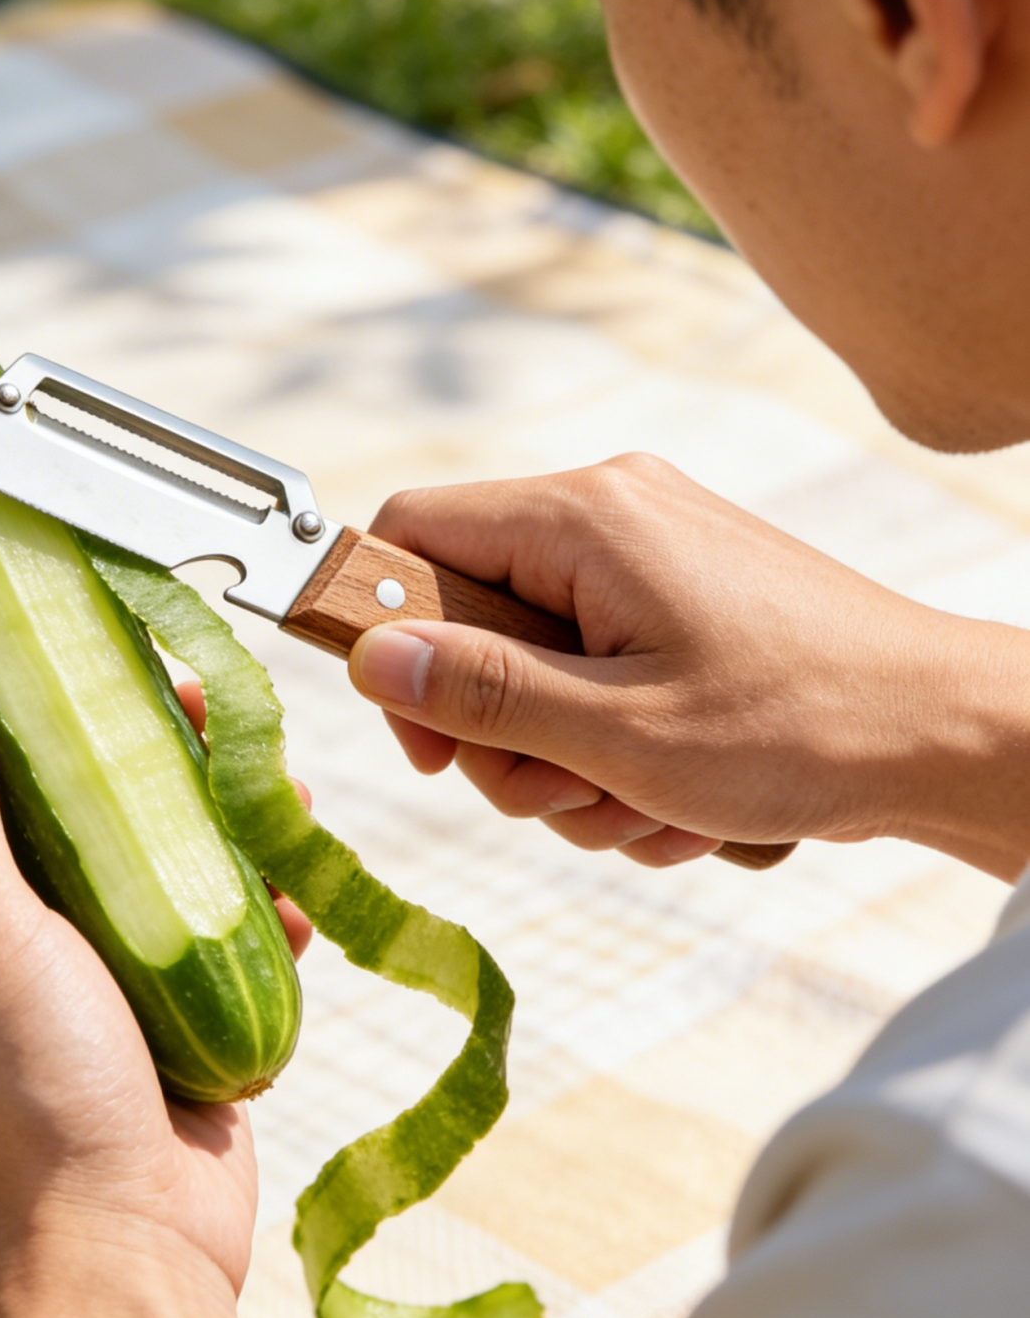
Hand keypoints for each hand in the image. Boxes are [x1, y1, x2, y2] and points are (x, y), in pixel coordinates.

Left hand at [0, 644, 318, 1317]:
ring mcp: (57, 966)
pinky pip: (185, 916)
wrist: (126, 1254)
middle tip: (173, 679)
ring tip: (259, 769)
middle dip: (102, 729)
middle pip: (26, 783)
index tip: (20, 605)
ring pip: (119, 842)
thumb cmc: (28, 1098)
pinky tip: (285, 881)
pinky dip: (235, 893)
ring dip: (188, 805)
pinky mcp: (137, 1001)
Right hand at [347, 456, 1029, 877]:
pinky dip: (616, 750)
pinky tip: (675, 796)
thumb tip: (369, 657)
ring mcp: (652, 557)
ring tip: (641, 803)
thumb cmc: (803, 729)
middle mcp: (612, 515)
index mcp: (586, 518)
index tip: (426, 738)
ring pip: (533, 667)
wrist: (948, 736)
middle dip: (501, 732)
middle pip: (470, 618)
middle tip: (562, 790)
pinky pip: (596, 675)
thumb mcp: (620, 735)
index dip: (388, 637)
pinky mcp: (683, 601)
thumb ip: (483, 693)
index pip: (412, 533)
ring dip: (566, 761)